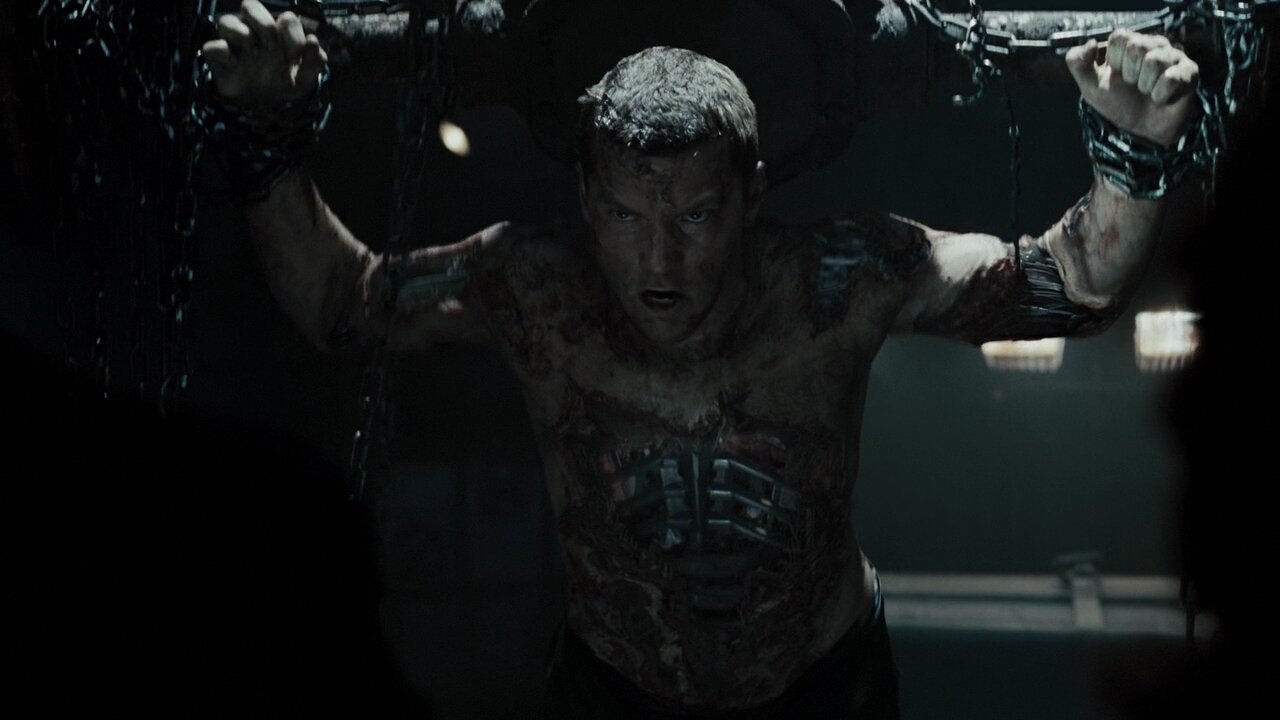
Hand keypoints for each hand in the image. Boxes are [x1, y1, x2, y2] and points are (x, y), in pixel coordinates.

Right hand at [200, 0, 327, 110]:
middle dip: (264, 24)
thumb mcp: (304, 78)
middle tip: (272, 48)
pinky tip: (235, 64)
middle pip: (250, 5)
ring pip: (226, 20)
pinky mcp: (219, 60)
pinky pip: (211, 47)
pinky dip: (222, 52)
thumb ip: (314, 60)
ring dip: (241, 33)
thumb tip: (313, 40)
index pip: (284, 18)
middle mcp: (254, 32)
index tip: (295, 56)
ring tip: (254, 53)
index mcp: (278, 33)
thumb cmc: (284, 84)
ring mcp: (234, 44)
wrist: (266, 110)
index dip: (292, 33)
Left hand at [1065, 29, 1198, 146]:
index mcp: (1130, 45)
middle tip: (1135, 86)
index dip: (1115, 61)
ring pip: (1155, 61)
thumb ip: (1078, 64)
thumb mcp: (1090, 86)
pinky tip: (1162, 98)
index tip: (1118, 76)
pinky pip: (1171, 78)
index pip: (1120, 36)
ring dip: (1146, 86)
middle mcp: (1154, 45)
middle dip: (1130, 74)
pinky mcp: (1190, 72)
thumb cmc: (1119, 105)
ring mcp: (1174, 57)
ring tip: (1148, 92)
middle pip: (1138, 46)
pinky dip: (1161, 95)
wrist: (1141, 132)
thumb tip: (1091, 43)